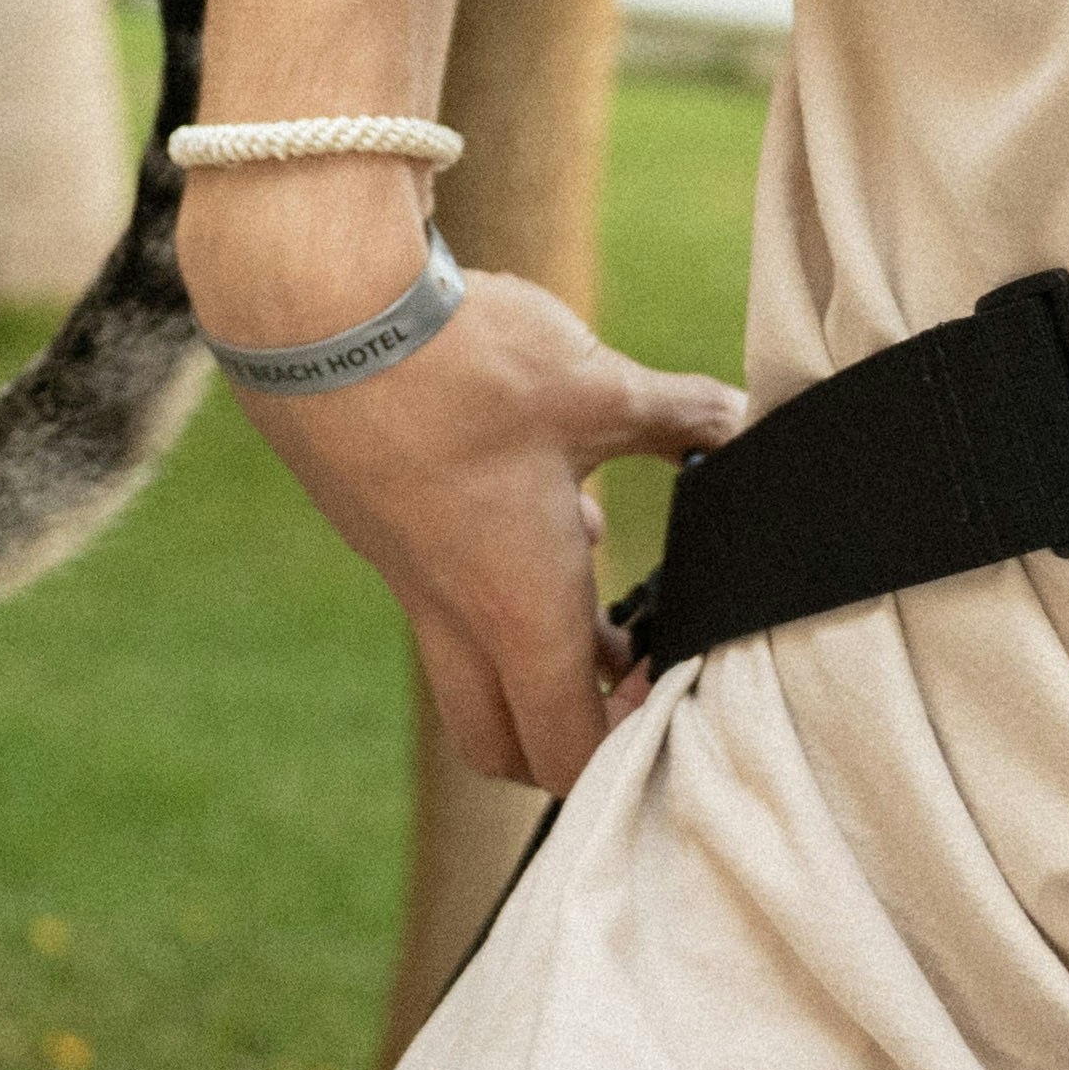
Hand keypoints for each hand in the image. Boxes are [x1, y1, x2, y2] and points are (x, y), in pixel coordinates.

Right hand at [194, 167, 743, 792]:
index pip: (568, 751)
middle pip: (504, 745)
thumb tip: (747, 422)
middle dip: (562, 740)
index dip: (625, 750)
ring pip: (471, 670)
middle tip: (623, 675)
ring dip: (529, 655)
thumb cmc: (462, 368)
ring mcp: (412, 578)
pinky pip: (444, 601)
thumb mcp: (599, 388)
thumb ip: (683, 417)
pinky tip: (532, 504)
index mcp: (518, 611)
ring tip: (588, 586)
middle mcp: (456, 616)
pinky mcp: (386, 533)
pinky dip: (492, 590)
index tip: (667, 689)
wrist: (322, 318)